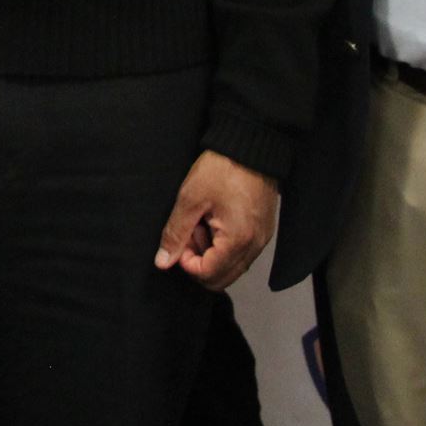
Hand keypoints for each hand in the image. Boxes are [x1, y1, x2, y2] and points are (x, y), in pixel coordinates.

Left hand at [155, 150, 278, 290]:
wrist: (250, 146)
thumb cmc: (223, 168)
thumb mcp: (190, 199)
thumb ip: (175, 234)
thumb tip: (163, 261)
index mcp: (238, 240)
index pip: (208, 275)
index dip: (187, 263)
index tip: (180, 241)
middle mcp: (254, 246)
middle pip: (222, 278)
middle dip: (199, 261)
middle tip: (189, 234)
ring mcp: (261, 240)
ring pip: (231, 267)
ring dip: (211, 253)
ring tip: (201, 223)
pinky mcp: (262, 232)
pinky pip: (241, 253)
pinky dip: (223, 245)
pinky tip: (213, 221)